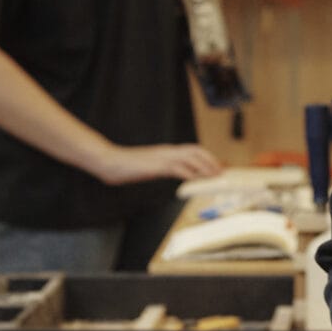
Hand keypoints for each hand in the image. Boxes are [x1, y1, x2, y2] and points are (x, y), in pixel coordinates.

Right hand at [95, 142, 222, 185]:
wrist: (110, 161)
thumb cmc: (127, 166)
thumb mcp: (149, 166)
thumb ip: (163, 168)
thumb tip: (175, 174)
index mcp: (166, 150)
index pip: (192, 149)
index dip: (207, 157)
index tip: (217, 166)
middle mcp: (167, 151)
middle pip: (196, 151)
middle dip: (211, 160)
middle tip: (221, 172)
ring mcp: (162, 157)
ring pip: (190, 158)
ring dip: (205, 167)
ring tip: (215, 177)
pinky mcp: (157, 166)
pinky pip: (178, 169)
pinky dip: (190, 174)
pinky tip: (196, 181)